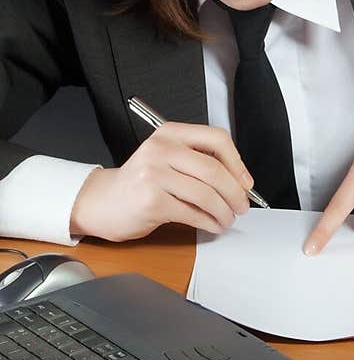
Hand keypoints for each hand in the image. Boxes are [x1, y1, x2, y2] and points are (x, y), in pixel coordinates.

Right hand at [69, 122, 253, 241]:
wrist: (101, 202)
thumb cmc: (139, 182)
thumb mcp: (166, 158)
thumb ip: (197, 161)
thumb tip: (239, 181)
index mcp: (169, 134)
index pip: (216, 139)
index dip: (237, 162)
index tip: (245, 181)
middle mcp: (161, 149)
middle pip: (214, 169)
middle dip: (235, 192)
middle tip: (242, 206)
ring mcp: (154, 175)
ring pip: (205, 194)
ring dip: (224, 211)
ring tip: (227, 219)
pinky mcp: (151, 201)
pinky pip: (192, 213)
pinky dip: (209, 222)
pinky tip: (213, 225)